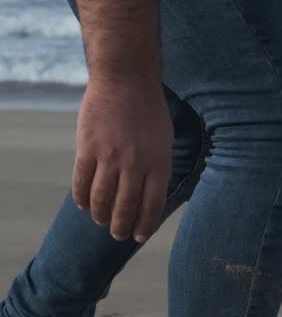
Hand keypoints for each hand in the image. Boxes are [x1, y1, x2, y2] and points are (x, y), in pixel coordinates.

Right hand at [67, 0, 170, 243]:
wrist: (126, 80)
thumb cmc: (150, 110)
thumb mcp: (165, 141)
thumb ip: (158, 166)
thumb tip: (151, 193)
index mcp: (158, 164)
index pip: (152, 206)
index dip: (146, 225)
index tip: (140, 236)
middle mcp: (135, 164)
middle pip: (126, 207)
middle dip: (122, 226)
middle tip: (118, 235)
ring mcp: (109, 157)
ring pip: (102, 198)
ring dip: (101, 215)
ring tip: (101, 222)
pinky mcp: (87, 148)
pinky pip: (81, 180)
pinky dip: (81, 197)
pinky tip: (83, 204)